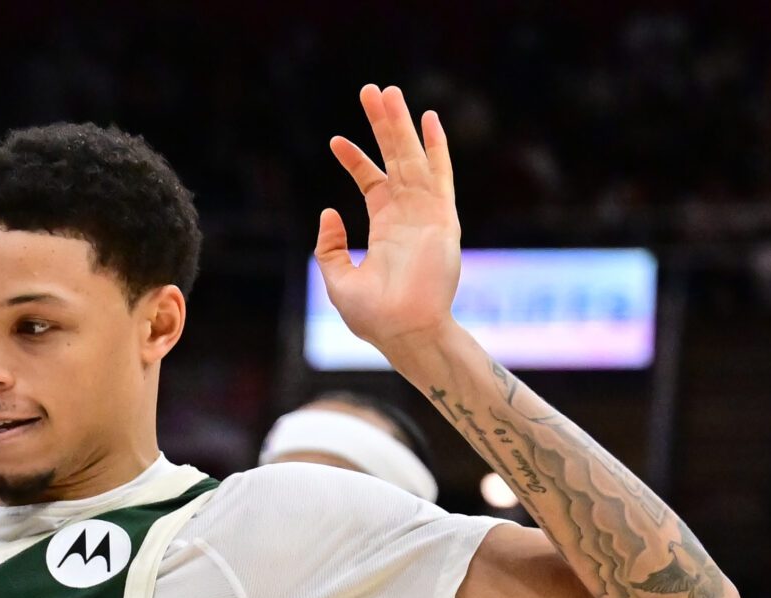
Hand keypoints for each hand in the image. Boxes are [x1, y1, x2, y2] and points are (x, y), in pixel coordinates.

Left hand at [315, 84, 461, 357]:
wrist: (404, 333)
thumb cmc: (374, 317)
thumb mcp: (338, 279)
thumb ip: (330, 247)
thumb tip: (328, 213)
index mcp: (386, 228)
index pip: (371, 181)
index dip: (355, 159)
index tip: (335, 140)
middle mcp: (408, 214)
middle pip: (394, 158)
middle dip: (382, 125)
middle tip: (370, 91)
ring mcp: (426, 213)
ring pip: (412, 158)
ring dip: (400, 125)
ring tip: (387, 93)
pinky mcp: (442, 218)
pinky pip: (439, 175)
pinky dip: (435, 148)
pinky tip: (428, 120)